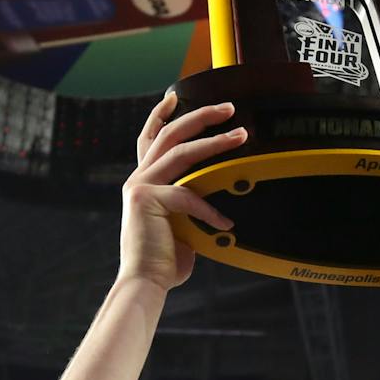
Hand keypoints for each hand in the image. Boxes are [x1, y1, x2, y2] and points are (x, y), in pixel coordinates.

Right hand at [117, 91, 241, 291]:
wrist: (145, 282)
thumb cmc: (165, 259)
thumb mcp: (181, 224)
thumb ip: (190, 203)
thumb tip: (219, 195)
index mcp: (143, 182)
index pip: (150, 138)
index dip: (160, 115)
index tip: (174, 96)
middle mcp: (138, 179)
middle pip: (169, 134)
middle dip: (200, 116)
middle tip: (228, 108)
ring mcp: (141, 187)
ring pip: (181, 152)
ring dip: (215, 142)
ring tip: (241, 135)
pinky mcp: (148, 200)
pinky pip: (189, 195)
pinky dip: (211, 210)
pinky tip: (227, 223)